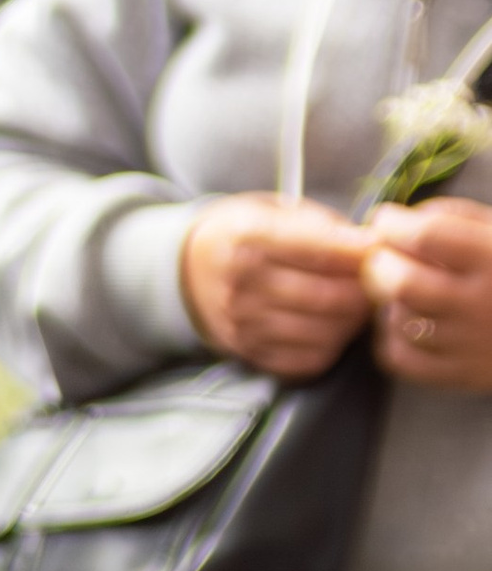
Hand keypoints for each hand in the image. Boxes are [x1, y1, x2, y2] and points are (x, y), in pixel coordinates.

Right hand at [178, 196, 368, 375]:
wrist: (188, 271)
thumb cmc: (245, 236)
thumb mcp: (273, 211)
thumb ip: (322, 227)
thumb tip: (372, 247)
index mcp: (247, 238)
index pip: (319, 249)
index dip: (360, 251)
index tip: (382, 248)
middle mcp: (241, 285)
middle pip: (328, 296)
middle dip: (366, 289)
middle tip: (382, 279)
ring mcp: (243, 324)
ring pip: (324, 331)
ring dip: (354, 320)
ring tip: (361, 302)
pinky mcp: (249, 353)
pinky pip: (308, 359)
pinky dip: (333, 345)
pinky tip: (335, 325)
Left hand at [365, 198, 491, 389]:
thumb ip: (457, 216)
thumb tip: (405, 219)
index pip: (427, 236)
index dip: (393, 224)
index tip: (385, 220)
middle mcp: (482, 303)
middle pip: (402, 283)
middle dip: (379, 263)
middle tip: (380, 255)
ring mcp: (471, 344)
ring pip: (399, 321)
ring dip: (386, 300)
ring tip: (399, 287)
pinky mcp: (463, 374)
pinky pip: (401, 357)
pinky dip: (391, 336)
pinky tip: (404, 320)